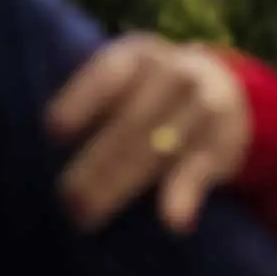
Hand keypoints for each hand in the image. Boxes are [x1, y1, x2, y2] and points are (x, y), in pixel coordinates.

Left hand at [47, 35, 252, 232]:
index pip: (109, 74)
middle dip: (96, 164)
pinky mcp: (225, 142)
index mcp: (140, 53)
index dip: (82, 101)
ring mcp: (206, 107)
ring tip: (89, 216)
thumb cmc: (147, 88)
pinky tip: (173, 222)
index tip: (54, 132)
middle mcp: (178, 73)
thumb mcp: (123, 76)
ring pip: (159, 149)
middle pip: (132, 122)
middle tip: (66, 200)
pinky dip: (185, 196)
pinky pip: (200, 170)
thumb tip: (51, 141)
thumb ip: (91, 100)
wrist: (223, 85)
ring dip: (121, 185)